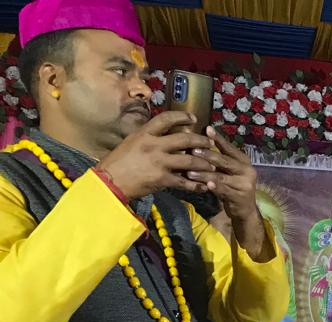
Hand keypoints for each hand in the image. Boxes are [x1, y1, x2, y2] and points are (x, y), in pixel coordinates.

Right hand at [96, 111, 214, 199]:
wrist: (110, 181)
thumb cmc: (118, 162)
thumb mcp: (131, 142)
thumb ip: (148, 137)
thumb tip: (164, 134)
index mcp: (145, 133)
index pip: (166, 118)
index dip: (182, 116)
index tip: (194, 119)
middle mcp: (154, 145)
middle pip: (185, 139)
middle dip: (202, 141)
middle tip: (210, 144)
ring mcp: (159, 162)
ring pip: (190, 161)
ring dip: (204, 164)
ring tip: (212, 166)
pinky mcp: (163, 179)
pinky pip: (185, 182)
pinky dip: (197, 185)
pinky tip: (204, 186)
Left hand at [188, 126, 270, 260]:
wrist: (245, 211)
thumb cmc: (232, 187)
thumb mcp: (228, 171)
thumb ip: (219, 159)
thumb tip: (199, 141)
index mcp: (244, 161)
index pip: (229, 147)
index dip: (218, 138)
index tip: (206, 129)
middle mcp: (247, 170)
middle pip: (224, 160)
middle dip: (208, 155)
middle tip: (192, 150)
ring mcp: (245, 184)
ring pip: (221, 176)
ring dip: (204, 173)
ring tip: (189, 171)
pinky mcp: (240, 197)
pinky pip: (224, 190)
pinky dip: (214, 187)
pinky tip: (205, 185)